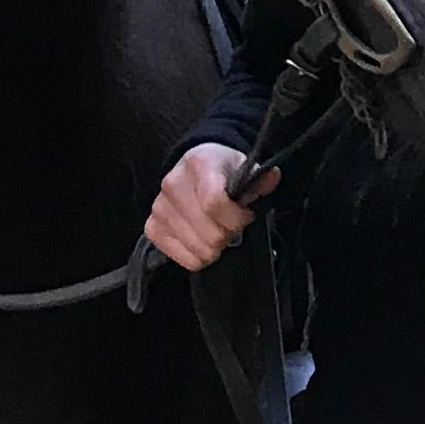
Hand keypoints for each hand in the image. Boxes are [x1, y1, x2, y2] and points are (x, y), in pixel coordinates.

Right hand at [144, 142, 275, 272]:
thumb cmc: (222, 170)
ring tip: (216, 230)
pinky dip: (197, 255)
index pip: (215, 203)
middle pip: (210, 233)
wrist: (195, 166)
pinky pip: (182, 258)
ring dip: (214, 246)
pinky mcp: (152, 227)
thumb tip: (272, 177)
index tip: (246, 215)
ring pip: (198, 249)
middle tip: (231, 224)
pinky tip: (202, 239)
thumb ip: (260, 178)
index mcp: (199, 164)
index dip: (237, 218)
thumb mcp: (245, 167)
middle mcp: (173, 184)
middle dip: (228, 233)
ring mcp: (160, 207)